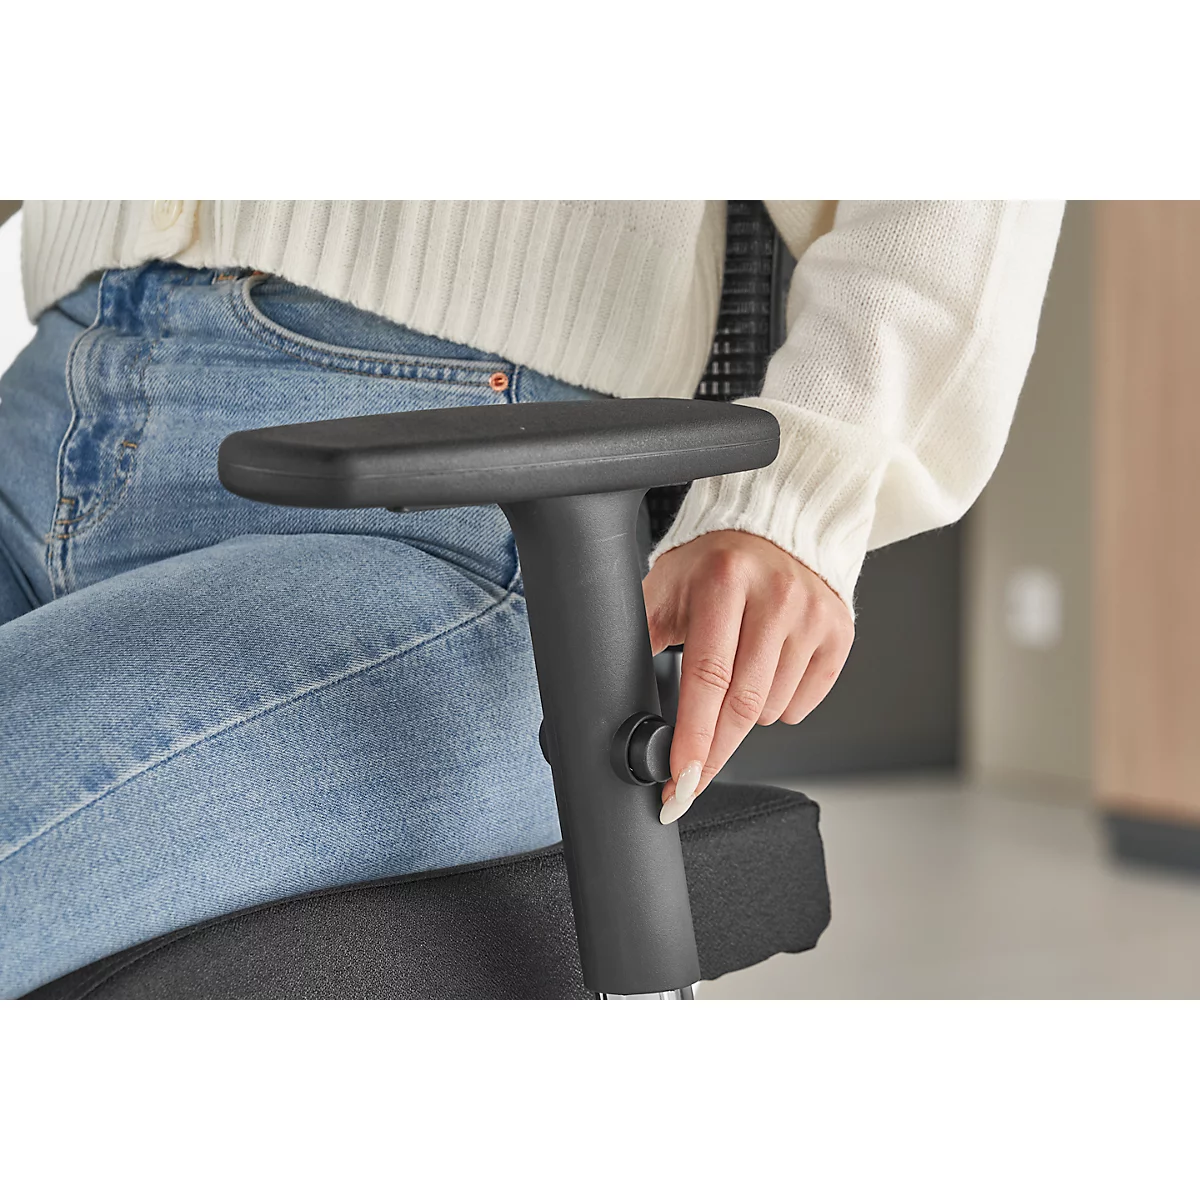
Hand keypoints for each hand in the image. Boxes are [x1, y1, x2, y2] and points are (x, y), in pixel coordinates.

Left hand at [642, 530, 853, 822]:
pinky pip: (802, 705)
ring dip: (743, 716)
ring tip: (731, 677)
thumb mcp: (667, 587)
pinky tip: (765, 673)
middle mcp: (776, 596)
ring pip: (771, 709)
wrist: (773, 530)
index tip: (680, 779)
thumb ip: (644, 635)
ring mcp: (813, 616)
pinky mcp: (839, 633)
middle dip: (712, 753)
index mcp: (724, 581)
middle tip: (687, 782)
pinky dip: (777, 706)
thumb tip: (614, 699)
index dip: (693, 736)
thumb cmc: (713, 564)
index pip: (707, 676)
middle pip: (742, 704)